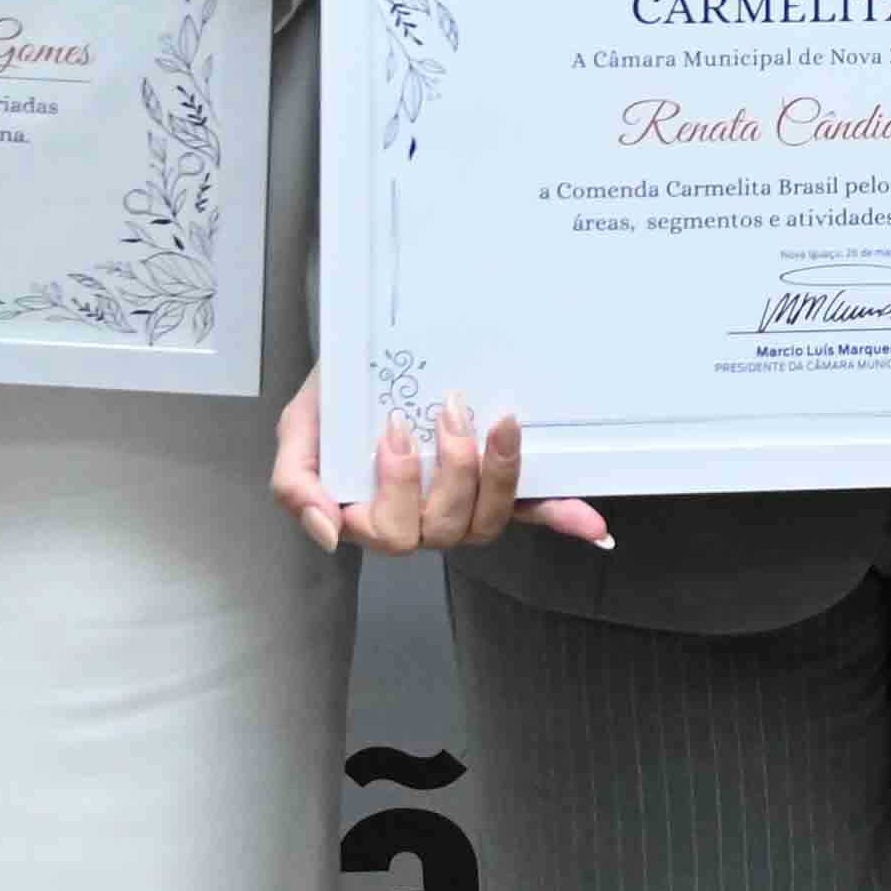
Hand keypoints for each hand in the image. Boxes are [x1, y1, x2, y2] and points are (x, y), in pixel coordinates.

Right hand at [271, 366, 609, 559]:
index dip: (401, 485)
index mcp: (372, 513)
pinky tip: (595, 525)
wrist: (369, 357)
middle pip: (447, 527)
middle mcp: (422, 519)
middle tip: (447, 409)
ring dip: (501, 473)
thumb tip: (329, 533)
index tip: (394, 425)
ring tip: (498, 421)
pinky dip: (563, 518)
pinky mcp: (498, 484)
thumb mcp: (299, 430)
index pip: (394, 533)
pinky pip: (532, 511)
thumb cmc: (335, 399)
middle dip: (451, 468)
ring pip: (489, 520)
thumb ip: (295, 483)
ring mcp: (464, 504)